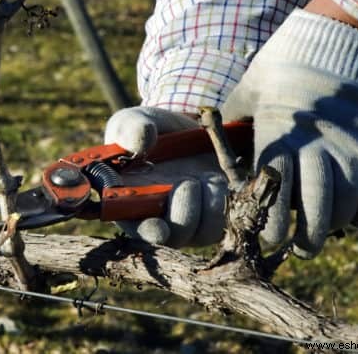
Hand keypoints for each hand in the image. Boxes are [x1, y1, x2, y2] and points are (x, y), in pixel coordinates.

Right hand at [104, 107, 228, 245]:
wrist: (188, 129)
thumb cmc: (151, 129)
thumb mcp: (133, 120)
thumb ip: (130, 128)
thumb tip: (140, 142)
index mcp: (130, 201)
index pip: (136, 228)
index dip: (148, 231)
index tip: (159, 226)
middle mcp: (158, 218)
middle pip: (173, 237)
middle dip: (184, 213)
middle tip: (187, 181)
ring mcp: (189, 221)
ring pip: (203, 233)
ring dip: (208, 206)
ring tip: (205, 176)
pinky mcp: (215, 217)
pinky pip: (226, 222)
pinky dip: (225, 200)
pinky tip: (218, 178)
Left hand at [221, 9, 357, 257]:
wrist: (331, 40)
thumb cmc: (278, 69)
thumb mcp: (246, 92)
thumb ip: (230, 124)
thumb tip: (203, 142)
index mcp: (278, 137)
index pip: (274, 193)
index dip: (272, 223)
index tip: (267, 238)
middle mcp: (315, 146)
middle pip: (316, 207)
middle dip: (307, 237)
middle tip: (299, 249)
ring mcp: (349, 146)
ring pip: (348, 203)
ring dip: (336, 227)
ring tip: (322, 236)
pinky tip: (354, 218)